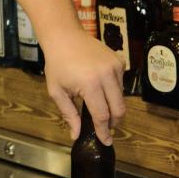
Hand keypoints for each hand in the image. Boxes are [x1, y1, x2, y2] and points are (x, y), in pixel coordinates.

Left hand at [42, 28, 125, 144]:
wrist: (64, 36)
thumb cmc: (57, 64)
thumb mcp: (57, 90)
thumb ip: (68, 113)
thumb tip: (76, 134)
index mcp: (90, 85)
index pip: (102, 115)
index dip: (104, 130)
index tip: (106, 141)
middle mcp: (107, 76)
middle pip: (119, 109)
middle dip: (113, 122)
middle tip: (105, 127)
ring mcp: (116, 67)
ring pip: (122, 97)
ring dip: (113, 106)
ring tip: (99, 104)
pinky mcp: (120, 62)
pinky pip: (121, 83)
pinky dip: (114, 90)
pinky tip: (100, 86)